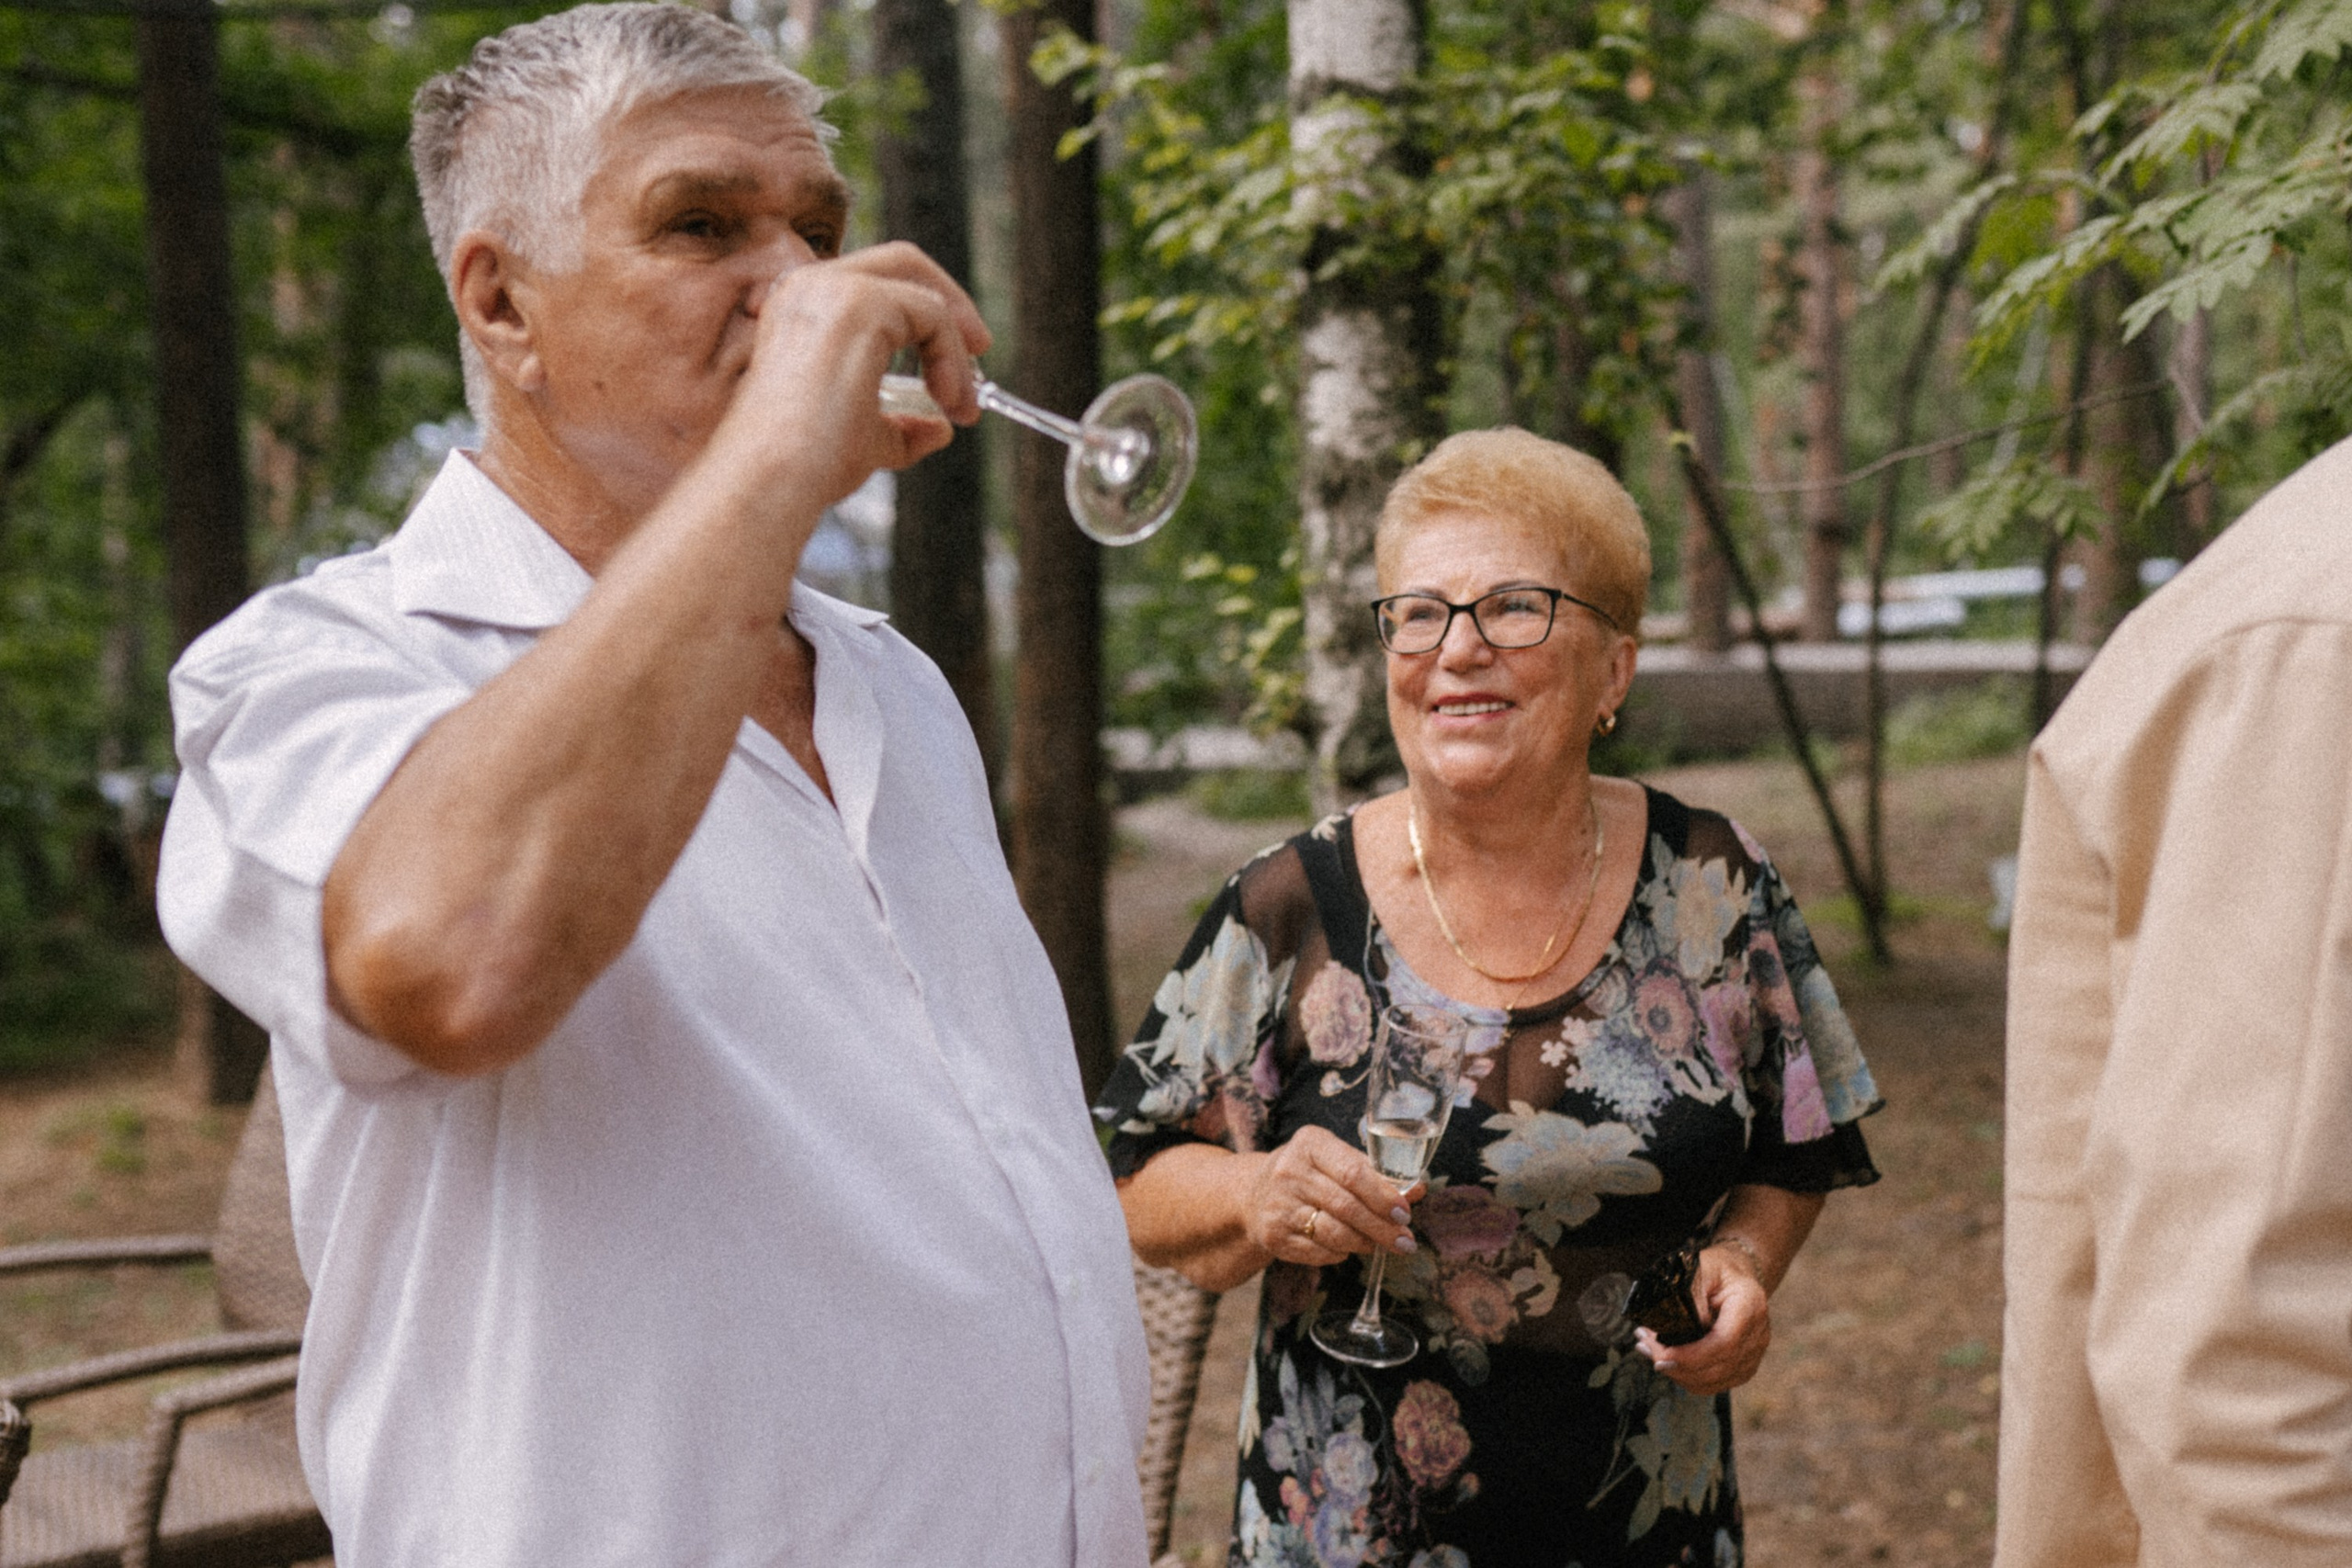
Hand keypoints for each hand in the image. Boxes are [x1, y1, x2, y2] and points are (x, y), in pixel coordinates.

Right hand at [716, 240, 990, 510]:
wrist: (774, 475)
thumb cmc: (804, 465)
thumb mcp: (861, 437)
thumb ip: (899, 426)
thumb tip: (939, 429)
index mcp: (801, 309)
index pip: (875, 283)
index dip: (923, 311)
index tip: (955, 361)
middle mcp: (810, 286)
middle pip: (902, 261)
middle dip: (950, 300)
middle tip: (981, 347)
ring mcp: (832, 288)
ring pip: (922, 293)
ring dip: (955, 348)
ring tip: (963, 403)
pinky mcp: (859, 303)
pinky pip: (931, 314)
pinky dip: (952, 357)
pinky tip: (950, 400)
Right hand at [1235, 1126, 1420, 1268]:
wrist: (1255, 1194)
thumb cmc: (1310, 1173)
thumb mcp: (1337, 1160)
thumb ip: (1377, 1174)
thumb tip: (1419, 1189)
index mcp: (1310, 1144)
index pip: (1352, 1172)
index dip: (1382, 1195)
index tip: (1404, 1212)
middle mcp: (1288, 1171)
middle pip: (1346, 1206)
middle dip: (1381, 1227)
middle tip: (1405, 1241)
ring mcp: (1278, 1205)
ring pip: (1333, 1233)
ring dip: (1365, 1242)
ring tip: (1381, 1245)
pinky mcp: (1273, 1235)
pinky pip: (1318, 1252)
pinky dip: (1341, 1252)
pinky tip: (1349, 1247)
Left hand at [1634, 1243, 1771, 1394]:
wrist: (1736, 1276)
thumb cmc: (1717, 1270)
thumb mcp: (1700, 1269)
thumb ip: (1690, 1297)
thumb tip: (1677, 1331)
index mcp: (1750, 1306)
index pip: (1725, 1342)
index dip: (1693, 1356)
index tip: (1662, 1354)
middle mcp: (1758, 1335)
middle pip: (1719, 1366)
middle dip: (1677, 1365)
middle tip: (1645, 1347)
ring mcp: (1753, 1354)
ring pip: (1714, 1381)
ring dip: (1679, 1374)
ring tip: (1649, 1351)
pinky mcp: (1744, 1367)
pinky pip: (1715, 1383)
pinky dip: (1688, 1378)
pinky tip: (1666, 1361)